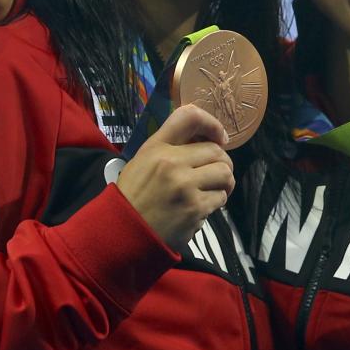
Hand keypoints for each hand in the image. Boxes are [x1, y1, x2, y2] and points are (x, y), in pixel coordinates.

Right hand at [117, 105, 233, 248]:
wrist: (124, 232)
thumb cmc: (134, 194)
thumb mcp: (144, 160)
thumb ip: (171, 145)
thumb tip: (207, 137)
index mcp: (157, 148)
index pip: (190, 117)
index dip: (213, 124)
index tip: (220, 137)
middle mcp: (172, 163)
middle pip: (217, 151)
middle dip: (221, 162)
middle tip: (214, 173)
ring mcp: (185, 187)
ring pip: (225, 174)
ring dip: (223, 183)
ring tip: (211, 189)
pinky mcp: (194, 210)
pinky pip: (220, 198)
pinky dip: (215, 203)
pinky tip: (199, 207)